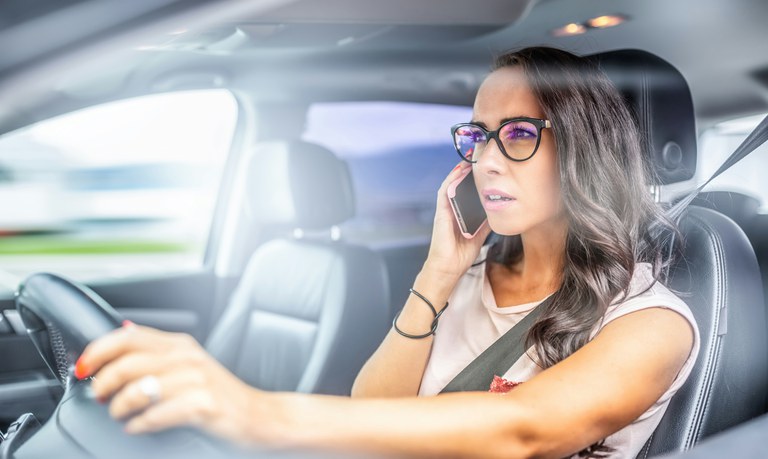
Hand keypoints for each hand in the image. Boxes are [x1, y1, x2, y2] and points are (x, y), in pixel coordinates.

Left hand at [76, 322, 262, 444]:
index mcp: (181, 344)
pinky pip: (158, 414)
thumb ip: (159, 349)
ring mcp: (197, 380)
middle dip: (103, 383)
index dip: (97, 351)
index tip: (82, 368)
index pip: (128, 337)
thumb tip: (124, 329)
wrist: (261, 417)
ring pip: (139, 389)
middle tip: (100, 397)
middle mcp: (188, 357)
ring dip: (119, 407)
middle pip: (128, 363)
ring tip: (120, 416)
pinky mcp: (204, 405)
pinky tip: (138, 428)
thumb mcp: (190, 363)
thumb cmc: (221, 395)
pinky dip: (140, 424)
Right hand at [424, 162, 491, 279]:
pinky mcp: (441, 213)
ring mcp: (445, 210)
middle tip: (476, 154)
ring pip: (451, 184)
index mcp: (460, 213)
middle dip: (466, 169)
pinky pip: (444, 193)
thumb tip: (497, 211)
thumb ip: (485, 222)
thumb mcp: (479, 234)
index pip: (466, 191)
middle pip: (458, 184)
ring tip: (468, 158)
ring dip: (458, 170)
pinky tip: (458, 171)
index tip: (483, 165)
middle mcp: (452, 208)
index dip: (473, 177)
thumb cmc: (461, 253)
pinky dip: (451, 181)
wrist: (449, 268)